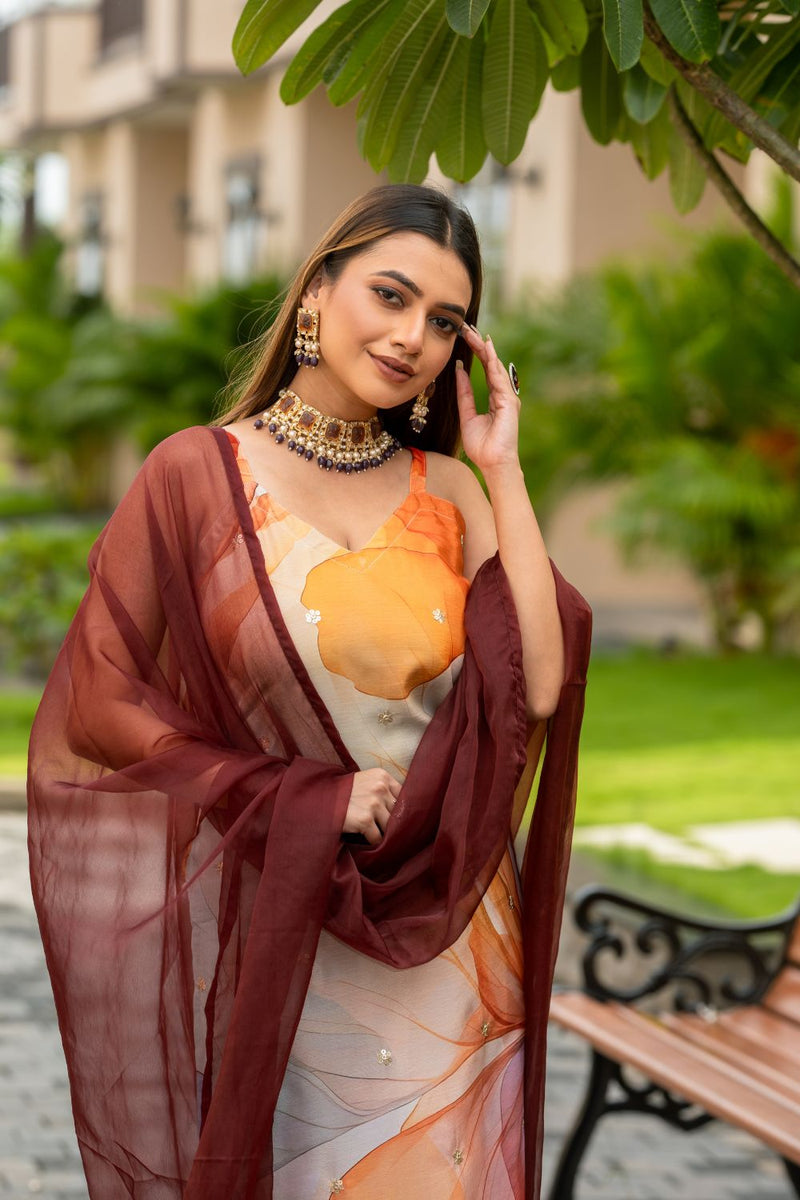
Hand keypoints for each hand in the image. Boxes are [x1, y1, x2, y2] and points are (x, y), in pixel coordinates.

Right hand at [342, 768, 402, 844]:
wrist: (319, 799)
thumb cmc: (342, 793)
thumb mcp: (365, 782)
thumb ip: (382, 790)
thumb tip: (402, 811)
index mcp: (382, 776)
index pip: (403, 795)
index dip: (398, 808)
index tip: (393, 816)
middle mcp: (380, 787)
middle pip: (397, 812)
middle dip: (390, 821)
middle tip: (381, 827)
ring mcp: (373, 803)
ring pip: (389, 825)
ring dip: (381, 832)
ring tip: (371, 832)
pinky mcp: (366, 819)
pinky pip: (378, 837)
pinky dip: (372, 841)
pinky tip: (363, 837)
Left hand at [455, 324, 520, 473]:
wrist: (493, 464)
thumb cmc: (482, 446)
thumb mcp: (467, 415)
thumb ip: (464, 392)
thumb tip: (459, 369)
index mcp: (494, 398)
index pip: (485, 369)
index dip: (477, 352)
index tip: (466, 336)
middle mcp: (503, 394)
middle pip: (491, 364)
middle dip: (480, 345)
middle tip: (468, 327)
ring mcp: (508, 398)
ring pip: (496, 368)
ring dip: (485, 350)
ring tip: (475, 333)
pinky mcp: (509, 403)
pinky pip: (499, 379)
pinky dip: (493, 364)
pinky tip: (486, 351)